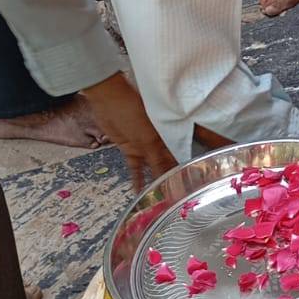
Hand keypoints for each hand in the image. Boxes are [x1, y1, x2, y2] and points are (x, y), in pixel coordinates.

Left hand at [82, 72, 175, 192]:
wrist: (108, 100)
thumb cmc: (132, 109)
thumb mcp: (149, 136)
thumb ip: (159, 155)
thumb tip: (172, 170)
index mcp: (168, 135)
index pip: (180, 156)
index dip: (184, 169)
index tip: (190, 184)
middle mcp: (159, 142)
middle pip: (167, 164)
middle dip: (172, 178)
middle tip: (177, 196)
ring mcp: (143, 146)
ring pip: (152, 168)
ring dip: (155, 181)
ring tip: (161, 198)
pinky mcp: (129, 149)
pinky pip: (135, 168)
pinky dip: (136, 179)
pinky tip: (138, 191)